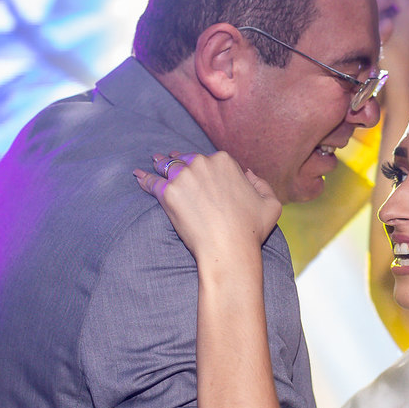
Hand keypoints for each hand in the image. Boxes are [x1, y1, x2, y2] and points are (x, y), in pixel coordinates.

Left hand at [134, 152, 280, 259]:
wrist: (229, 248)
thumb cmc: (251, 229)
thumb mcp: (271, 204)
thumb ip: (262, 184)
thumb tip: (248, 174)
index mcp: (226, 162)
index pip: (210, 159)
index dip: (204, 166)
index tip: (197, 169)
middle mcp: (203, 164)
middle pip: (186, 159)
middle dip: (178, 160)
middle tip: (169, 161)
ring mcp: (184, 177)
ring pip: (167, 166)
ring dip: (159, 164)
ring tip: (154, 164)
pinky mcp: (168, 193)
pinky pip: (151, 182)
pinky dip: (144, 179)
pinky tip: (138, 176)